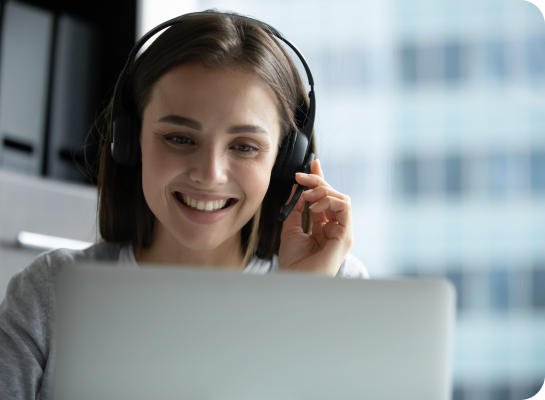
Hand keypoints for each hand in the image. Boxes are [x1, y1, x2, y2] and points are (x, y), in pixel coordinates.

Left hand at [278, 159, 352, 275]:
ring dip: (323, 191)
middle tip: (301, 178)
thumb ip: (295, 209)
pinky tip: (314, 207)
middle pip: (334, 195)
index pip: (326, 199)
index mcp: (324, 227)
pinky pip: (344, 208)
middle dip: (318, 181)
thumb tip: (297, 188)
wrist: (295, 280)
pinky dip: (329, 201)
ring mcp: (342, 232)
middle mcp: (336, 228)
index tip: (313, 164)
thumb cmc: (294, 263)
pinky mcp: (345, 236)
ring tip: (307, 196)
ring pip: (341, 198)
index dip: (320, 180)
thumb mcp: (290, 229)